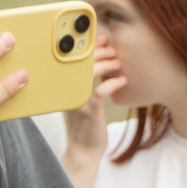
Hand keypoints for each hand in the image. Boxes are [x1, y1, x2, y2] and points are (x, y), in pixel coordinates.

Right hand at [63, 34, 119, 161]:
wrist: (84, 149)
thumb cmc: (87, 121)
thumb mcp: (84, 97)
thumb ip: (87, 79)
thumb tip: (103, 56)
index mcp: (64, 84)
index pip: (74, 58)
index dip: (88, 45)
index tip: (102, 38)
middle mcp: (67, 90)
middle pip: (80, 61)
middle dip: (99, 51)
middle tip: (113, 49)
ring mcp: (76, 99)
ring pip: (89, 73)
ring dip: (106, 64)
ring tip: (118, 62)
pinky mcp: (88, 110)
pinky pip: (100, 91)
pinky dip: (113, 83)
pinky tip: (122, 80)